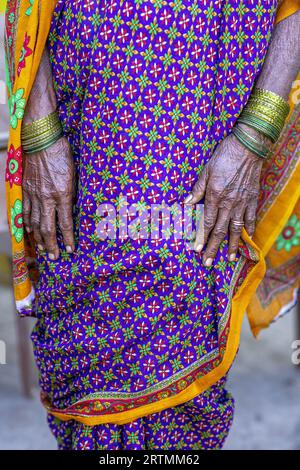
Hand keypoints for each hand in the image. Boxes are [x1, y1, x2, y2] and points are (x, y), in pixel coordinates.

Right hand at [23, 136, 74, 259]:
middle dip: (51, 245)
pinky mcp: (25, 189)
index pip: (66, 223)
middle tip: (54, 257)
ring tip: (43, 249)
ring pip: (34, 222)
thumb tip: (72, 208)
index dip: (68, 238)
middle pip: (47, 228)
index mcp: (63, 194)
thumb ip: (72, 193)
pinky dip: (27, 223)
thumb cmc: (62, 154)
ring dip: (38, 238)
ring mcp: (34, 194)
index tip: (70, 249)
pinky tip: (29, 231)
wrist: (42, 139)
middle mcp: (47, 197)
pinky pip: (25, 211)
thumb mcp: (74, 174)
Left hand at [184, 125, 270, 266]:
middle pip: (220, 231)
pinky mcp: (252, 199)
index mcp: (214, 197)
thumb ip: (197, 190)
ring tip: (231, 259)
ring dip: (233, 246)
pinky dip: (250, 230)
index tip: (197, 250)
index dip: (201, 238)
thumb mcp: (206, 171)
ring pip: (236, 229)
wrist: (248, 147)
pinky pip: (251, 219)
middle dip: (213, 248)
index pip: (206, 223)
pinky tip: (248, 239)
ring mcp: (242, 203)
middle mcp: (228, 203)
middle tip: (208, 263)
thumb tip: (185, 204)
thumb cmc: (224, 156)